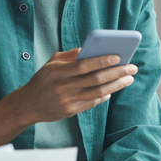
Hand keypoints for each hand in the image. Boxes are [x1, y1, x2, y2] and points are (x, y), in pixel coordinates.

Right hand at [0, 50, 136, 148]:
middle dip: (116, 73)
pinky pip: (92, 103)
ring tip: (129, 78)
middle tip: (132, 68)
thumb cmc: (43, 79)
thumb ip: (71, 55)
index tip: (119, 56)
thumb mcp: (52, 63)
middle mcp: (63, 86)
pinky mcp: (70, 111)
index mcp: (57, 71)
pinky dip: (104, 95)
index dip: (102, 61)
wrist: (27, 105)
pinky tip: (113, 89)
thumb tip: (94, 48)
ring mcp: (67, 100)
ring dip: (116, 85)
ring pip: (98, 92)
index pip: (84, 65)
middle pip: (95, 79)